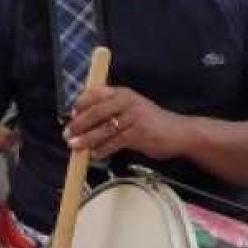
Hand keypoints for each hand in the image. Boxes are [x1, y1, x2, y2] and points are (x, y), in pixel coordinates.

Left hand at [65, 84, 192, 160]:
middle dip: (79, 124)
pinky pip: (115, 142)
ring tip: (75, 146)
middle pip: (96, 112)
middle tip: (67, 134)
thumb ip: (111, 110)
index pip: (96, 93)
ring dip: (86, 139)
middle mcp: (128, 101)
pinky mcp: (139, 133)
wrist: (180, 132)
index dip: (81, 104)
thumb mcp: (131, 108)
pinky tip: (95, 154)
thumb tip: (82, 121)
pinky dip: (102, 149)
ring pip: (103, 129)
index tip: (71, 115)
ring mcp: (134, 117)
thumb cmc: (151, 122)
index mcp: (123, 93)